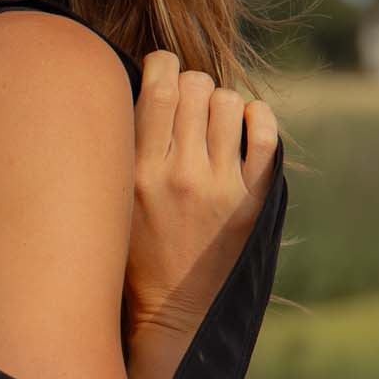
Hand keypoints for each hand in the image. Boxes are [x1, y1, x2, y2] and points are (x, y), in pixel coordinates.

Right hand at [125, 53, 279, 333]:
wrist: (172, 313)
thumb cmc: (132, 255)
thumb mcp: (112, 203)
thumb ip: (121, 151)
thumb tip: (136, 91)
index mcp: (140, 172)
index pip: (158, 86)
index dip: (161, 64)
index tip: (160, 72)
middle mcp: (182, 175)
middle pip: (195, 86)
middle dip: (189, 84)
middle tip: (184, 103)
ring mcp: (221, 187)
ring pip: (228, 102)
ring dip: (218, 102)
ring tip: (209, 122)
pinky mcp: (251, 201)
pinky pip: (265, 134)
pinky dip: (255, 117)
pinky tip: (242, 125)